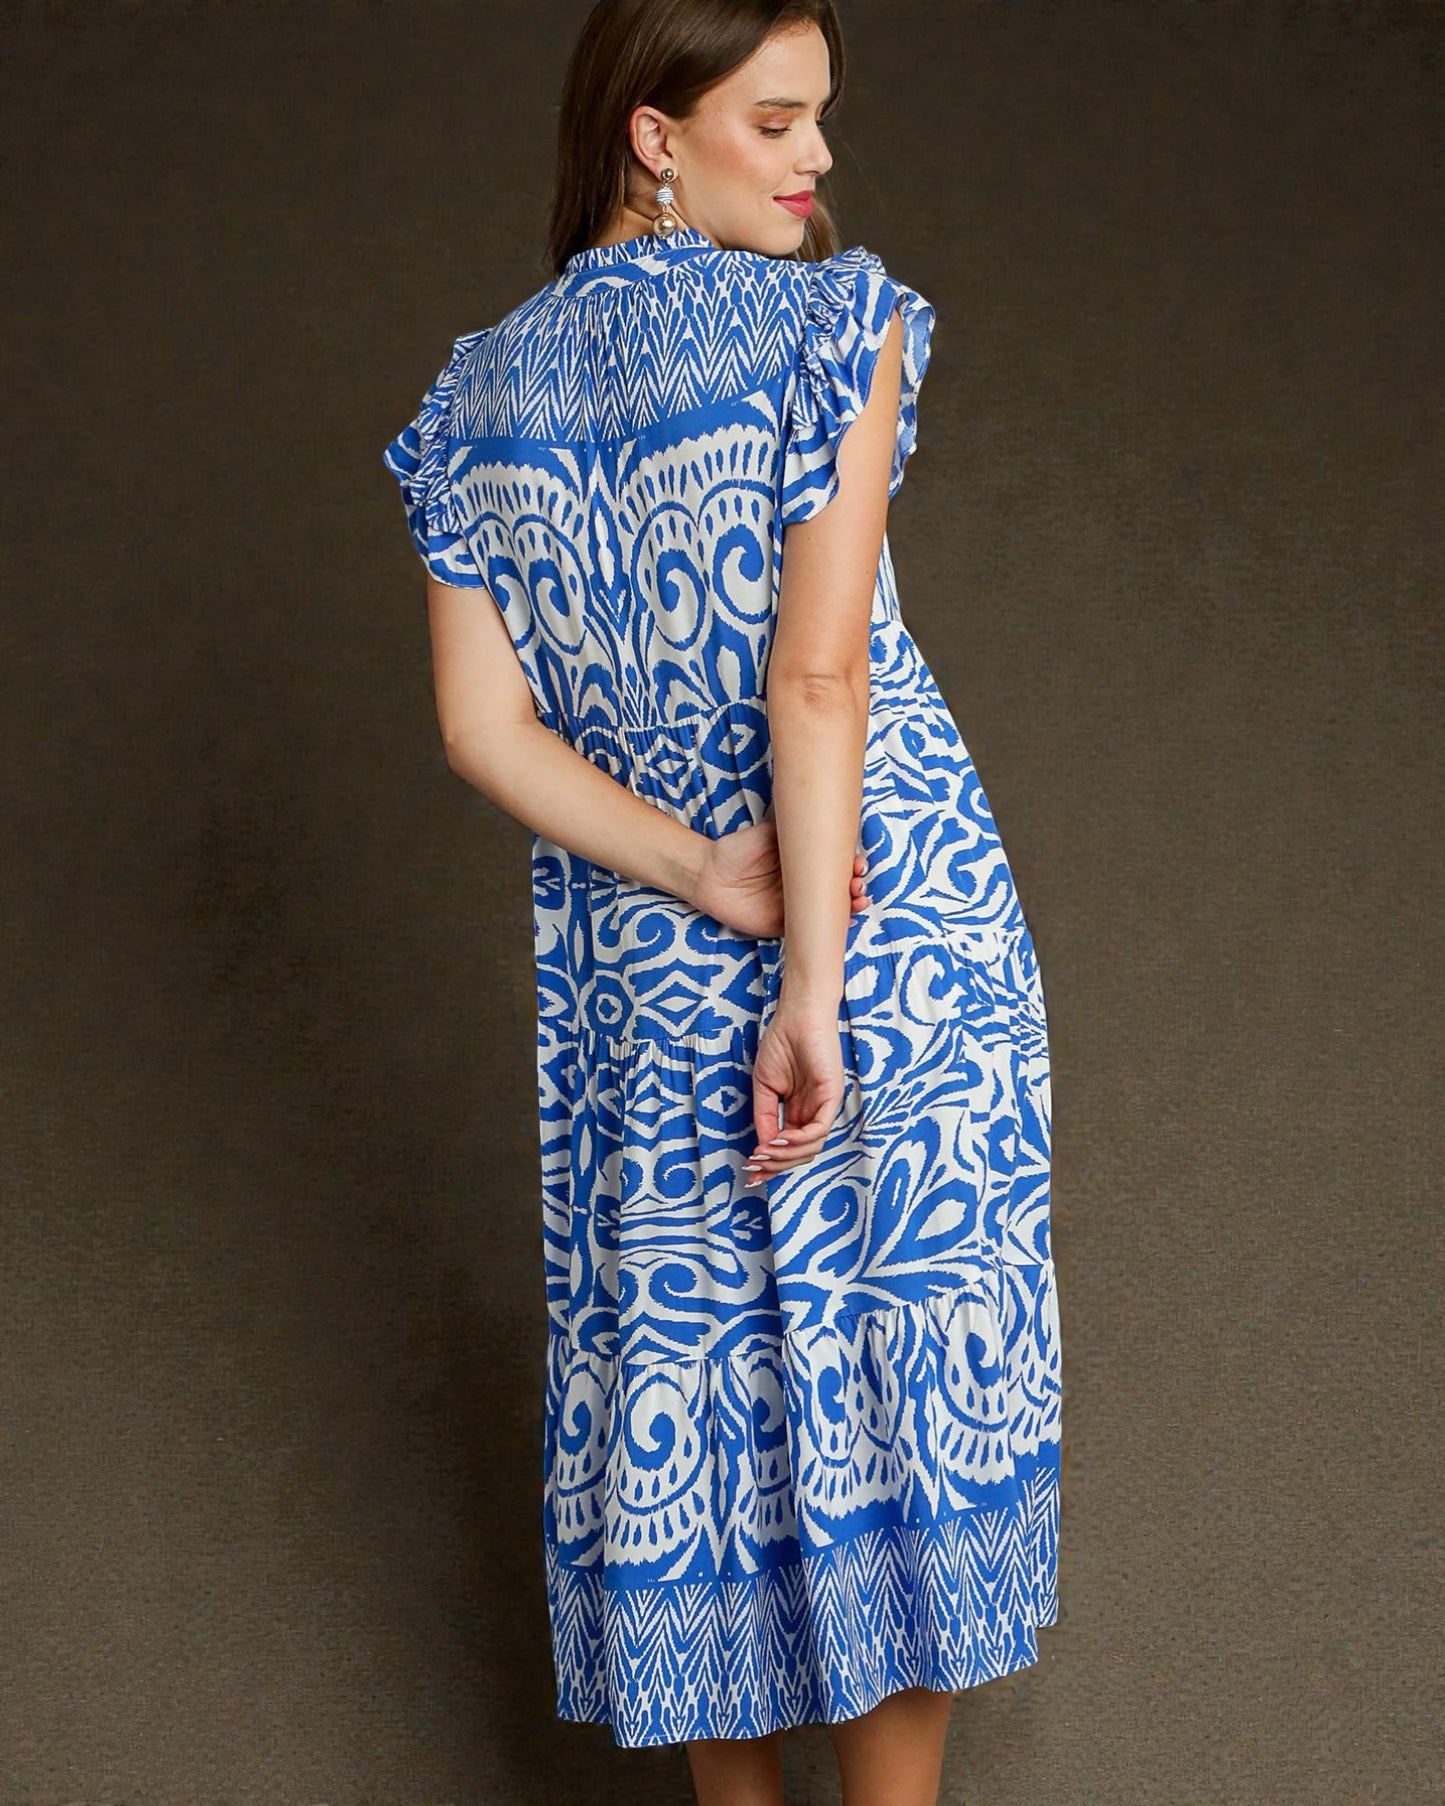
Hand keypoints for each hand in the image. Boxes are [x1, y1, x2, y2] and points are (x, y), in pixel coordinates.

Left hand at [692, 816, 868, 938]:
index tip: (858, 864)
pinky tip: (841, 924)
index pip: (834, 866)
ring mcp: (795, 907)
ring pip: (829, 912)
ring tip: (856, 902)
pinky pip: (808, 931)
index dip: (852, 866)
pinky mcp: (783, 926)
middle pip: (838, 891)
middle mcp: (802, 886)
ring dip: (849, 909)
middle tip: (857, 885)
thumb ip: (790, 829)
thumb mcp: (768, 834)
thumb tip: (815, 811)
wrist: (708, 874)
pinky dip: (826, 930)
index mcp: (802, 864)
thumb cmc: (737, 850)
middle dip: (855, 888)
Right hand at [742, 990, 846, 1184]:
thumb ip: (765, 1117)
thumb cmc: (781, 1044)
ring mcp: (824, 1106)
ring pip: (810, 1148)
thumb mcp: (765, 1087)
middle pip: (800, 1154)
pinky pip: (819, 1129)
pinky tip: (778, 1139)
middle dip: (776, 1165)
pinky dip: (798, 1140)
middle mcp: (814, 1113)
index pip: (789, 1148)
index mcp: (799, 1111)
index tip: (750, 1173)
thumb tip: (762, 1148)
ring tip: (763, 1152)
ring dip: (784, 1155)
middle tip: (754, 1167)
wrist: (796, 1015)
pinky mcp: (832, 1095)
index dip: (770, 1164)